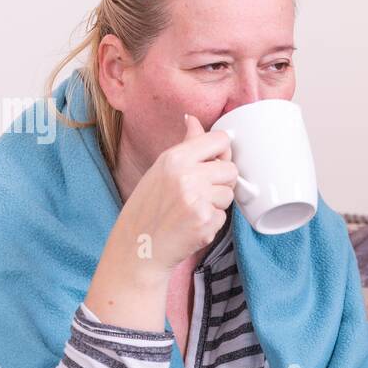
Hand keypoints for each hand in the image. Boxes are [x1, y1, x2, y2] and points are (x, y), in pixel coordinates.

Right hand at [107, 113, 241, 279]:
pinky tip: (191, 225)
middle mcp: (187, 176)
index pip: (221, 140)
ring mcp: (198, 200)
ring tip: (192, 210)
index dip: (221, 153)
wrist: (137, 247)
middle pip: (231, 169)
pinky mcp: (206, 222)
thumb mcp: (161, 169)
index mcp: (175, 158)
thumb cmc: (148, 207)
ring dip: (216, 203)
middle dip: (221, 182)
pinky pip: (224, 216)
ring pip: (230, 194)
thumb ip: (185, 146)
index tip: (213, 162)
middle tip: (199, 193)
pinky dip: (211, 222)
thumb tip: (194, 120)